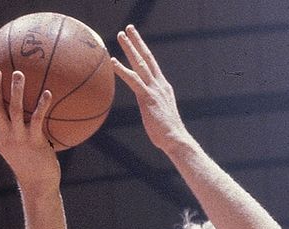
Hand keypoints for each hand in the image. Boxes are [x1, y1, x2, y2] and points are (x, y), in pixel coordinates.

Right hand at [0, 68, 61, 189]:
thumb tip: (20, 117)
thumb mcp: (15, 149)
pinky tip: (48, 92)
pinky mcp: (34, 141)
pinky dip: (42, 104)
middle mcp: (5, 137)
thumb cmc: (29, 165)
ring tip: (19, 73)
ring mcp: (19, 139)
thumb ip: (13, 133)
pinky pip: (38, 119)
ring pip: (14, 110)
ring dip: (16, 91)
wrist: (38, 184)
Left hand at [111, 26, 191, 153]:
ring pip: (140, 63)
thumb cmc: (166, 133)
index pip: (152, 65)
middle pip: (147, 57)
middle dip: (137, 42)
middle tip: (129, 28)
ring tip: (120, 35)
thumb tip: (147, 109)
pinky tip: (112, 61)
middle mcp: (160, 84)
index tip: (137, 41)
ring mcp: (154, 89)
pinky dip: (122, 69)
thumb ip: (152, 106)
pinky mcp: (148, 97)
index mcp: (163, 87)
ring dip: (129, 48)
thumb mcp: (158, 115)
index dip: (144, 51)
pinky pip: (133, 80)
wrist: (175, 139)